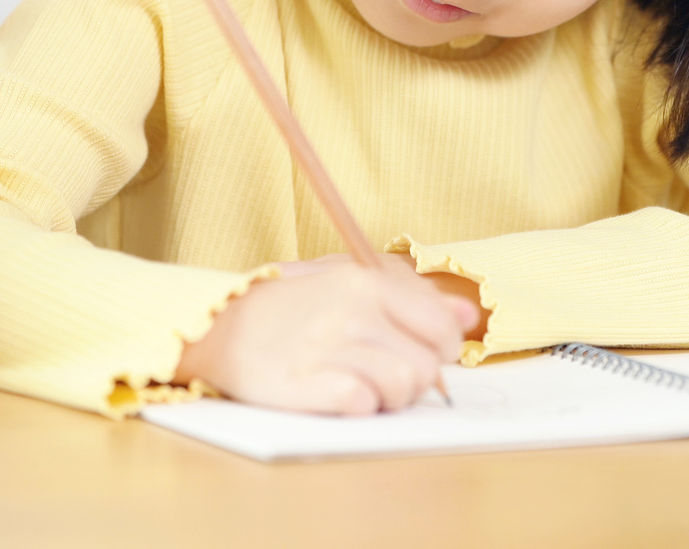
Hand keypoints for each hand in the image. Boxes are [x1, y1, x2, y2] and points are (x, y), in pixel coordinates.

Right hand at [174, 262, 478, 414]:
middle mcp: (352, 313)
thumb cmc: (294, 305)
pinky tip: (338, 394)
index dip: (441, 349)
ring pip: (401, 390)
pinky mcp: (305, 386)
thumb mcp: (351, 282)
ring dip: (387, 397)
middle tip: (383, 371)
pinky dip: (357, 407)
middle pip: (427, 367)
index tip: (421, 352)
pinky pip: (363, 406)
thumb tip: (468, 317)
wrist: (220, 324)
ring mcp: (328, 349)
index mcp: (368, 283)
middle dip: (414, 379)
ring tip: (361, 383)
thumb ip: (414, 296)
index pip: (444, 329)